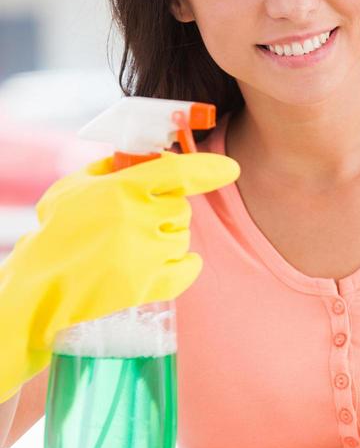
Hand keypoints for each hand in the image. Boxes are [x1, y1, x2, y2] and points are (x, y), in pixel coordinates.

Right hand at [0, 150, 239, 401]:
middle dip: (166, 211)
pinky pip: (189, 268)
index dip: (208, 168)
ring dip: (168, 237)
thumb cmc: (55, 235)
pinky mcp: (149, 286)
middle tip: (138, 221)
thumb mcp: (73, 188)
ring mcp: (145, 255)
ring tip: (136, 246)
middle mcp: (136, 220)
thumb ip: (110, 168)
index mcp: (120, 190)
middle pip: (181, 208)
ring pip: (183, 236)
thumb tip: (144, 157)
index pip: (177, 172)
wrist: (40, 290)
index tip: (230, 169)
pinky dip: (186, 264)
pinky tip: (172, 262)